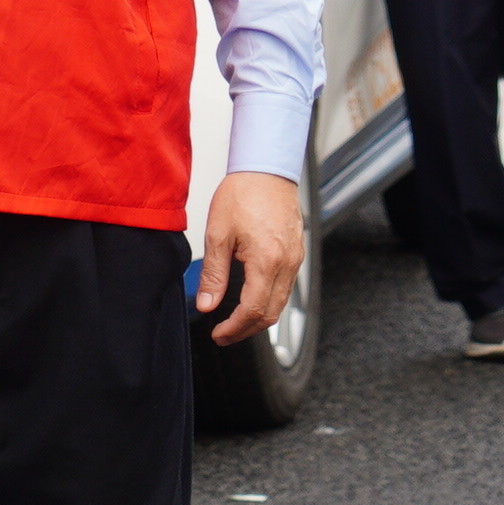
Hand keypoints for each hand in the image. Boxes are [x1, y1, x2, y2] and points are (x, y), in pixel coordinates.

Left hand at [196, 171, 310, 345]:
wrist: (265, 170)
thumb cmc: (242, 194)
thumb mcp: (218, 235)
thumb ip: (213, 274)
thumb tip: (206, 304)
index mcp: (267, 261)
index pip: (254, 310)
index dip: (234, 328)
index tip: (218, 334)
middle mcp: (287, 263)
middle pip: (271, 313)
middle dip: (246, 329)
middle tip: (223, 334)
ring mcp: (295, 259)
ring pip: (280, 302)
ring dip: (258, 317)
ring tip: (234, 321)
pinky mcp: (297, 253)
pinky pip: (285, 287)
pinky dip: (268, 300)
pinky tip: (250, 299)